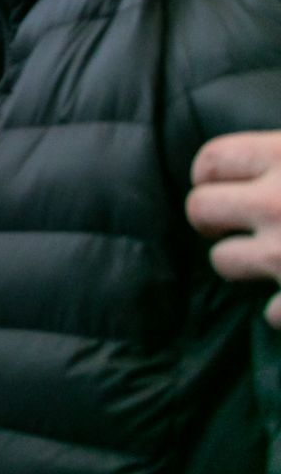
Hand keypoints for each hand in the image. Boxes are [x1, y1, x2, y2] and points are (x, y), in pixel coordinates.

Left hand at [189, 131, 280, 326]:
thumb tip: (247, 164)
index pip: (212, 159)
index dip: (211, 174)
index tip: (220, 183)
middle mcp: (280, 203)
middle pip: (200, 208)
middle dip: (211, 218)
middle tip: (231, 224)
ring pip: (223, 262)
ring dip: (242, 262)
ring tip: (271, 258)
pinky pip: (270, 314)